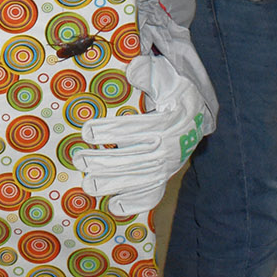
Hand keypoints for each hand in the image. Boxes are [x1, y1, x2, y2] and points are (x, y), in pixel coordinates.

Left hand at [75, 51, 210, 215]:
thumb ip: (150, 74)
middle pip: (134, 157)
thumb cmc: (175, 95)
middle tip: (79, 160)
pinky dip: (135, 202)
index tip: (87, 131)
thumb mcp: (168, 78)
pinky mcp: (165, 177)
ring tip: (88, 184)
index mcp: (168, 122)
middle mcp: (168, 148)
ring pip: (139, 178)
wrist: (198, 116)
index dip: (111, 131)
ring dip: (113, 183)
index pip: (136, 128)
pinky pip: (152, 193)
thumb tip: (132, 70)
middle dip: (105, 161)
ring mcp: (167, 166)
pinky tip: (115, 206)